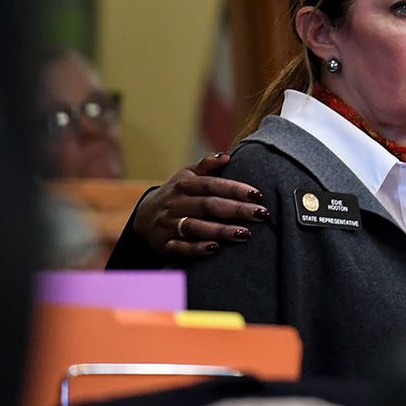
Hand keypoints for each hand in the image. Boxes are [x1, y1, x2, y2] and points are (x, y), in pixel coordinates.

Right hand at [130, 152, 268, 258]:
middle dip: (236, 210)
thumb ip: (206, 166)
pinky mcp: (164, 244)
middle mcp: (176, 203)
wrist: (143, 217)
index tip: (258, 195)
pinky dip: (196, 248)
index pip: (212, 185)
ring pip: (196, 227)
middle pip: (208, 206)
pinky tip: (215, 248)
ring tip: (245, 234)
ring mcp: (169, 224)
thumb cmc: (175, 194)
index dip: (235, 189)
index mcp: (184, 185)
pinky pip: (180, 247)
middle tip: (262, 214)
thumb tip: (226, 156)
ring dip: (221, 231)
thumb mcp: (186, 176)